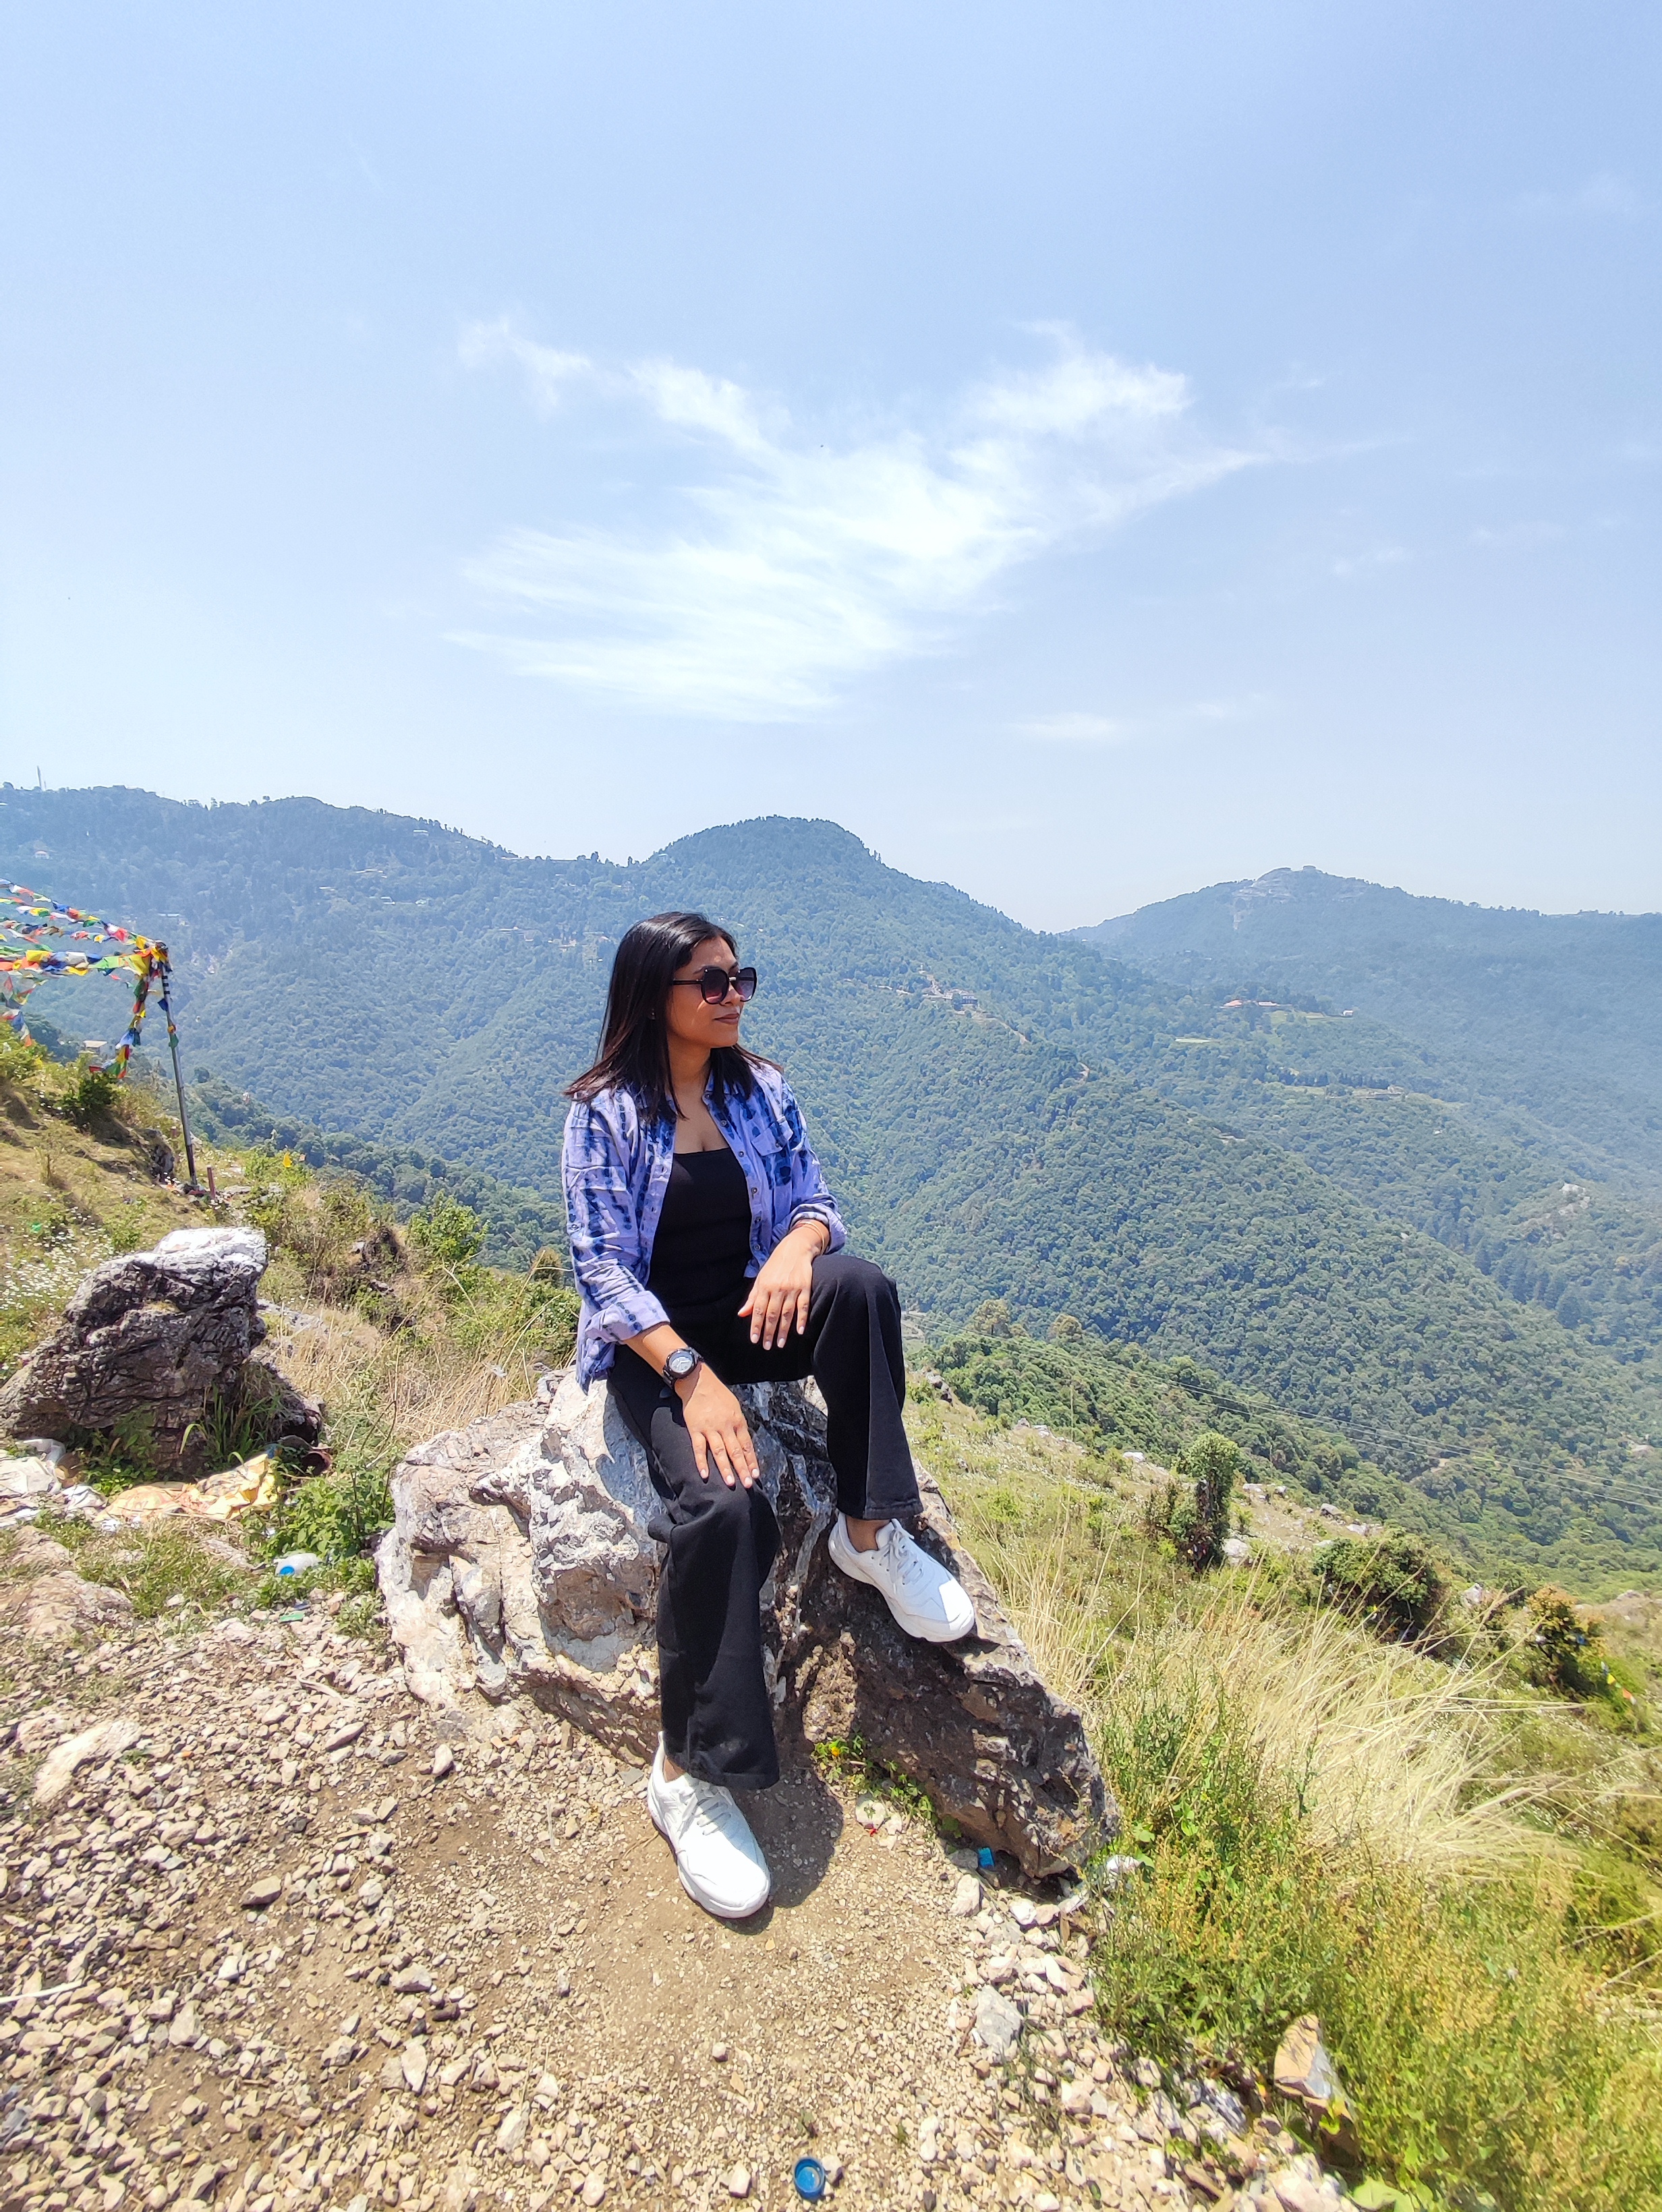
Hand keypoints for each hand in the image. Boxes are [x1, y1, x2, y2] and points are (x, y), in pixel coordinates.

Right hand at [677, 1366, 758, 1487]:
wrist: (698, 1382)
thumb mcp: (734, 1407)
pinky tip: (705, 1475)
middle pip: (736, 1451)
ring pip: (720, 1452)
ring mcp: (710, 1429)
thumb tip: (743, 1443)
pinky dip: (702, 1462)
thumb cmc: (718, 1395)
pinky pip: (699, 1448)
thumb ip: (738, 1425)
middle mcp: (726, 1426)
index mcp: (737, 1421)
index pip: (747, 1445)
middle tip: (748, 1484)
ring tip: (731, 1483)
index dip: (751, 1461)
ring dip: (725, 1469)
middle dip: (742, 1469)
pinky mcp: (696, 1429)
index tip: (756, 1475)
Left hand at [738, 1223, 822, 1348]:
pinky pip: (803, 1305)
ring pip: (786, 1312)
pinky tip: (799, 1330)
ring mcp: (792, 1288)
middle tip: (767, 1346)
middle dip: (768, 1331)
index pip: (758, 1310)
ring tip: (780, 1343)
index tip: (754, 1340)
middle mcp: (777, 1288)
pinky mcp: (805, 1287)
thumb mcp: (761, 1278)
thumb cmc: (775, 1265)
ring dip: (783, 1329)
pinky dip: (802, 1318)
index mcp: (764, 1286)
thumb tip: (742, 1314)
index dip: (756, 1325)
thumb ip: (752, 1297)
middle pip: (772, 1314)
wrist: (795, 1248)